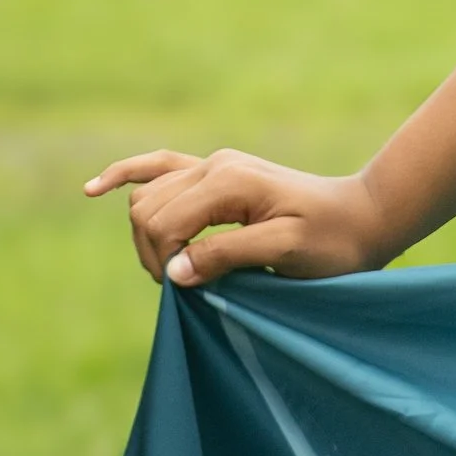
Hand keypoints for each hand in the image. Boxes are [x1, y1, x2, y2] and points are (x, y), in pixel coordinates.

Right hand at [85, 147, 390, 286]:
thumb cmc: (332, 241)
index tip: (189, 290)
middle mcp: (214, 165)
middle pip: (147, 208)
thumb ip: (229, 257)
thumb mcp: (286, 252)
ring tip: (171, 267)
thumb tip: (174, 272)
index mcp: (229, 181)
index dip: (165, 262)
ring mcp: (213, 165)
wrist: (362, 218)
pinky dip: (126, 176)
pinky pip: (159, 167)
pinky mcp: (216, 173)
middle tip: (186, 286)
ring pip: (148, 195)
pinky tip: (93, 190)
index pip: (164, 221)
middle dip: (153, 251)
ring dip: (147, 233)